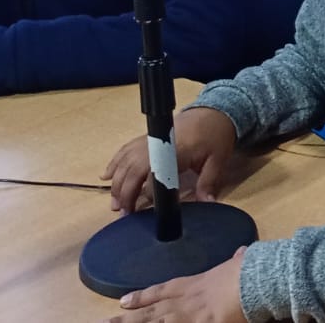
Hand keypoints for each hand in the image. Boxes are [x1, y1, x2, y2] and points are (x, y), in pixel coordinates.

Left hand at [102, 246, 247, 322]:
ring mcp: (184, 318)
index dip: (141, 296)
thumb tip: (242, 252)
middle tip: (104, 321)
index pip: (160, 291)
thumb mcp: (237, 265)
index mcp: (190, 284)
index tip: (123, 301)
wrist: (248, 283)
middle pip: (148, 313)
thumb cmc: (243, 272)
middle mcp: (181, 302)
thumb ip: (236, 261)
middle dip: (125, 318)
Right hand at [103, 106, 238, 212]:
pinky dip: (114, 164)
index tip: (143, 208)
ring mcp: (148, 140)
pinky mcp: (145, 137)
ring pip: (124, 161)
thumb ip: (209, 181)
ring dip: (116, 182)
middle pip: (133, 169)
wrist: (212, 112)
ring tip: (115, 203)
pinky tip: (106, 176)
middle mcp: (156, 144)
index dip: (147, 193)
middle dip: (125, 192)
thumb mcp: (218, 159)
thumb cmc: (215, 135)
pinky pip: (124, 151)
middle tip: (124, 212)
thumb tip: (208, 202)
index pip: (154, 174)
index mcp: (175, 150)